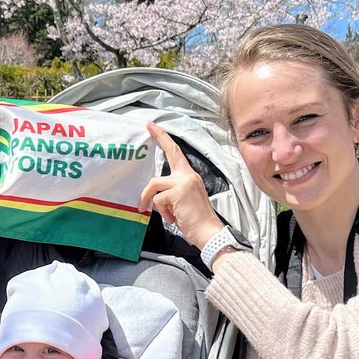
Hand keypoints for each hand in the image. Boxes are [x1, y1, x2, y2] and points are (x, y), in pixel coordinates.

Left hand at [138, 121, 224, 249]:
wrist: (209, 233)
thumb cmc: (196, 221)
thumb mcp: (183, 201)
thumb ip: (172, 192)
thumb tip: (154, 195)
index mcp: (190, 177)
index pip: (176, 153)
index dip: (164, 139)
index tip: (154, 127)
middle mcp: (188, 175)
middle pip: (170, 153)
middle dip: (160, 137)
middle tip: (149, 125)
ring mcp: (184, 182)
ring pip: (154, 184)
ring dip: (151, 200)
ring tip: (167, 214)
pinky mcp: (178, 191)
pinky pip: (157, 200)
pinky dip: (162, 212)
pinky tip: (174, 217)